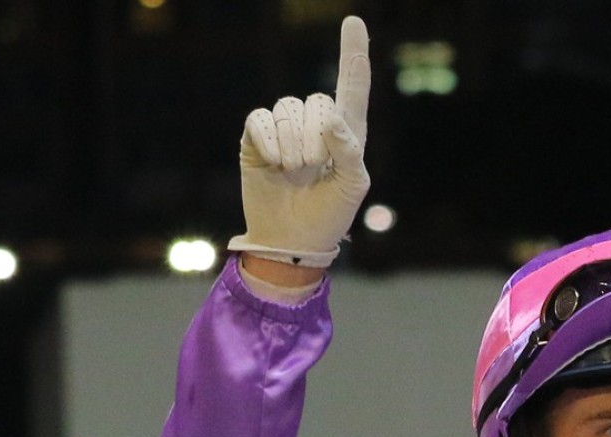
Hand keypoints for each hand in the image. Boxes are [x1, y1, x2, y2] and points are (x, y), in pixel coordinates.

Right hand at [227, 16, 370, 267]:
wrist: (293, 241)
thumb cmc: (329, 215)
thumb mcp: (353, 187)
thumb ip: (349, 150)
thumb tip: (330, 117)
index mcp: (347, 133)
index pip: (352, 86)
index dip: (353, 53)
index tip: (353, 22)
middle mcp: (315, 125)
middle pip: (315, 101)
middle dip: (315, 137)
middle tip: (313, 169)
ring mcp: (284, 130)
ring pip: (287, 108)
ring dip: (293, 143)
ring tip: (295, 171)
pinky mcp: (257, 139)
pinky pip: (259, 119)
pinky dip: (269, 139)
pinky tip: (274, 162)